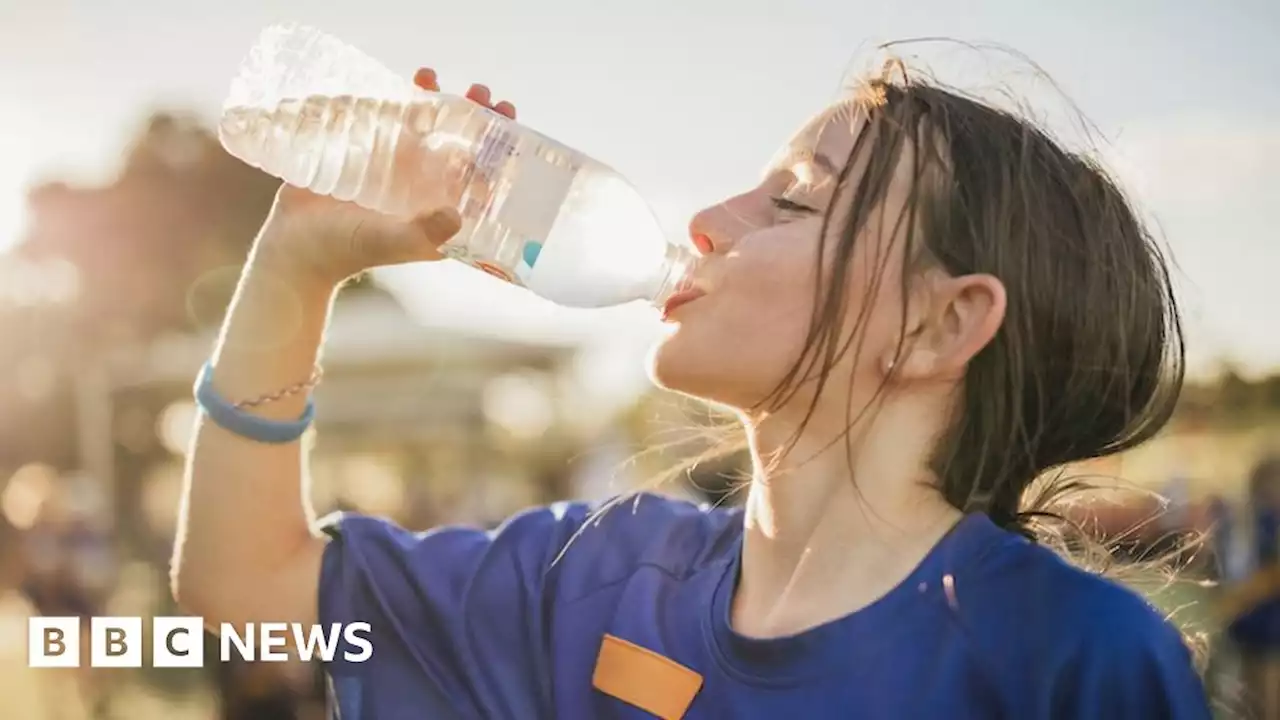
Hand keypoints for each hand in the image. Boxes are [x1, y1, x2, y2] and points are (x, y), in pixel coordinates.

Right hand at [252, 68, 518, 288]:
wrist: (295, 247)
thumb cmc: (346, 251)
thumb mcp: (390, 242)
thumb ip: (423, 233)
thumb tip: (457, 215)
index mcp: (440, 210)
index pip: (480, 176)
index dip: (499, 150)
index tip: (509, 123)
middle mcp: (424, 188)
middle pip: (458, 143)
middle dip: (473, 116)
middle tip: (481, 93)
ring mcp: (395, 169)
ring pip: (424, 126)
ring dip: (435, 100)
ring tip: (431, 76)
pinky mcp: (366, 153)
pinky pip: (387, 120)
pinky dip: (396, 98)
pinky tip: (401, 82)